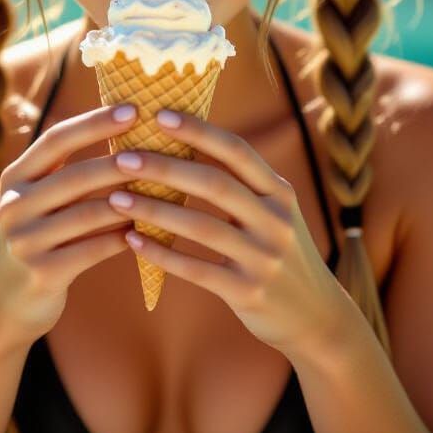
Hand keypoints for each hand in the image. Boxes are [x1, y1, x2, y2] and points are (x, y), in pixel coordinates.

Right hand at [0, 103, 140, 346]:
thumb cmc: (36, 241)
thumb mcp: (36, 202)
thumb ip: (67, 173)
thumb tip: (129, 139)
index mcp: (15, 178)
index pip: (56, 139)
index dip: (95, 122)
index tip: (134, 109)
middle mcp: (14, 205)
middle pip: (76, 175)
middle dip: (122, 161)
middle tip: (161, 151)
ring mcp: (24, 240)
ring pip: (90, 213)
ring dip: (131, 202)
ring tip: (164, 191)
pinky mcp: (41, 272)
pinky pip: (94, 249)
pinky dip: (123, 237)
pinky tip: (147, 231)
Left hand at [108, 109, 345, 358]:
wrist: (316, 317)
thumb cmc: (278, 253)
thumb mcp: (274, 213)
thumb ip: (242, 185)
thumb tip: (185, 143)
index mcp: (280, 193)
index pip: (237, 151)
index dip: (199, 131)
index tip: (160, 115)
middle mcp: (276, 220)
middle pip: (215, 184)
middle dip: (165, 168)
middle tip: (123, 158)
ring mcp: (265, 258)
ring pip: (202, 227)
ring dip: (155, 211)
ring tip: (116, 198)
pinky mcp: (249, 292)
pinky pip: (197, 269)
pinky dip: (161, 254)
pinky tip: (132, 241)